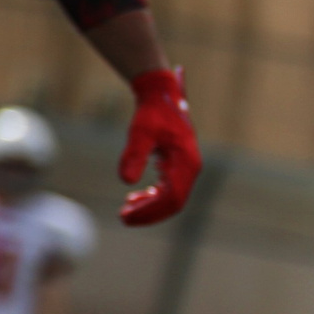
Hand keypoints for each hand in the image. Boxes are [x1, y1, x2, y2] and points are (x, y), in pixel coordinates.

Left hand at [118, 67, 200, 225]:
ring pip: (173, 199)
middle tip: (123, 218)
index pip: (172, 199)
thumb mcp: (140, 133)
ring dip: (151, 207)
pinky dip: (154, 197)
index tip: (125, 215)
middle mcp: (190, 169)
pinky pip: (170, 190)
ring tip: (126, 209)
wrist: (162, 96)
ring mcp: (186, 168)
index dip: (150, 211)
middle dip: (149, 214)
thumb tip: (125, 181)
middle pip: (174, 203)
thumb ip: (134, 155)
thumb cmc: (152, 113)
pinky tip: (136, 196)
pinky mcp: (179, 165)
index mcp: (186, 163)